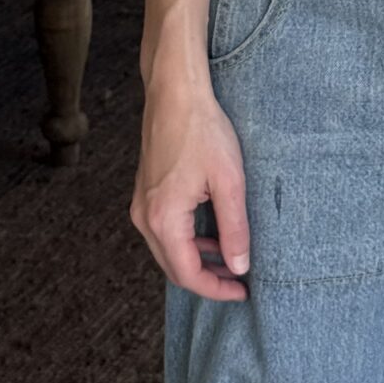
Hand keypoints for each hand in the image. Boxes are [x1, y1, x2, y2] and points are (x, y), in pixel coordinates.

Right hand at [130, 74, 251, 300]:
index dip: (216, 289)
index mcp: (163, 219)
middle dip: (207, 278)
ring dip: (197, 260)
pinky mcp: (144, 193)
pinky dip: (186, 241)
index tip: (243, 290)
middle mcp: (144, 218)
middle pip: (174, 267)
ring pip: (167, 250)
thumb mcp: (229, 181)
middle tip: (239, 279)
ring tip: (229, 258)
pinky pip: (163, 231)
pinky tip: (209, 234)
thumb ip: (234, 228)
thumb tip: (240, 266)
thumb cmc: (202, 130)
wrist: (175, 92)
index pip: (188, 274)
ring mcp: (140, 205)